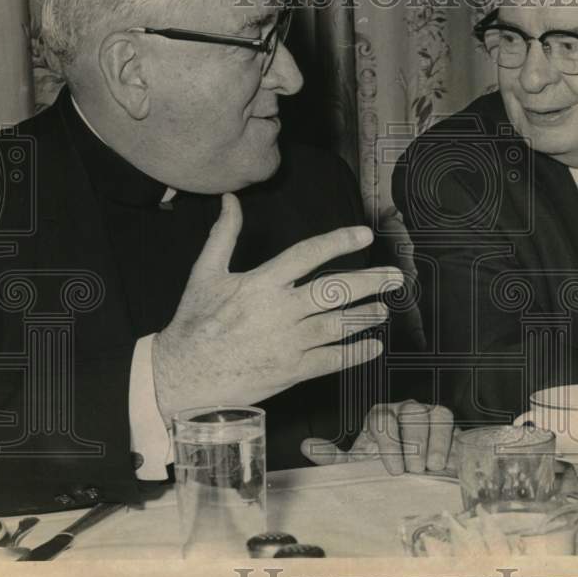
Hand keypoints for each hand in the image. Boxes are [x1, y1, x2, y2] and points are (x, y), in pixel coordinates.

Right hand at [152, 193, 400, 419]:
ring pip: (338, 325)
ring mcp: (288, 342)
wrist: (182, 376)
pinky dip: (356, 353)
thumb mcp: (205, 273)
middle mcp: (280, 311)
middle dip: (370, 282)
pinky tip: (373, 346)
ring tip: (386, 309)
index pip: (307, 254)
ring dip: (366, 316)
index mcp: (261, 283)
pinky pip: (332, 361)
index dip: (338, 242)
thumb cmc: (194, 323)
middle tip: (395, 278)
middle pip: (334, 291)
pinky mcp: (291, 370)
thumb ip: (224, 235)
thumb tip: (230, 200)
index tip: (365, 235)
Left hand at [301, 400, 456, 473]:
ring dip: (433, 441)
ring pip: (433, 413)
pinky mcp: (449, 425)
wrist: (414, 479)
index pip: (382, 417)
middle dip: (411, 441)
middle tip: (413, 469)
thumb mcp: (358, 468)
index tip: (394, 469)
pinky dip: (449, 440)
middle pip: (409, 411)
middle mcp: (405, 411)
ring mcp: (428, 415)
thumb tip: (306, 445)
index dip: (388, 441)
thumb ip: (333, 458)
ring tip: (431, 467)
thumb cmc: (384, 470)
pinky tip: (445, 462)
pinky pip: (450, 422)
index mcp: (381, 418)